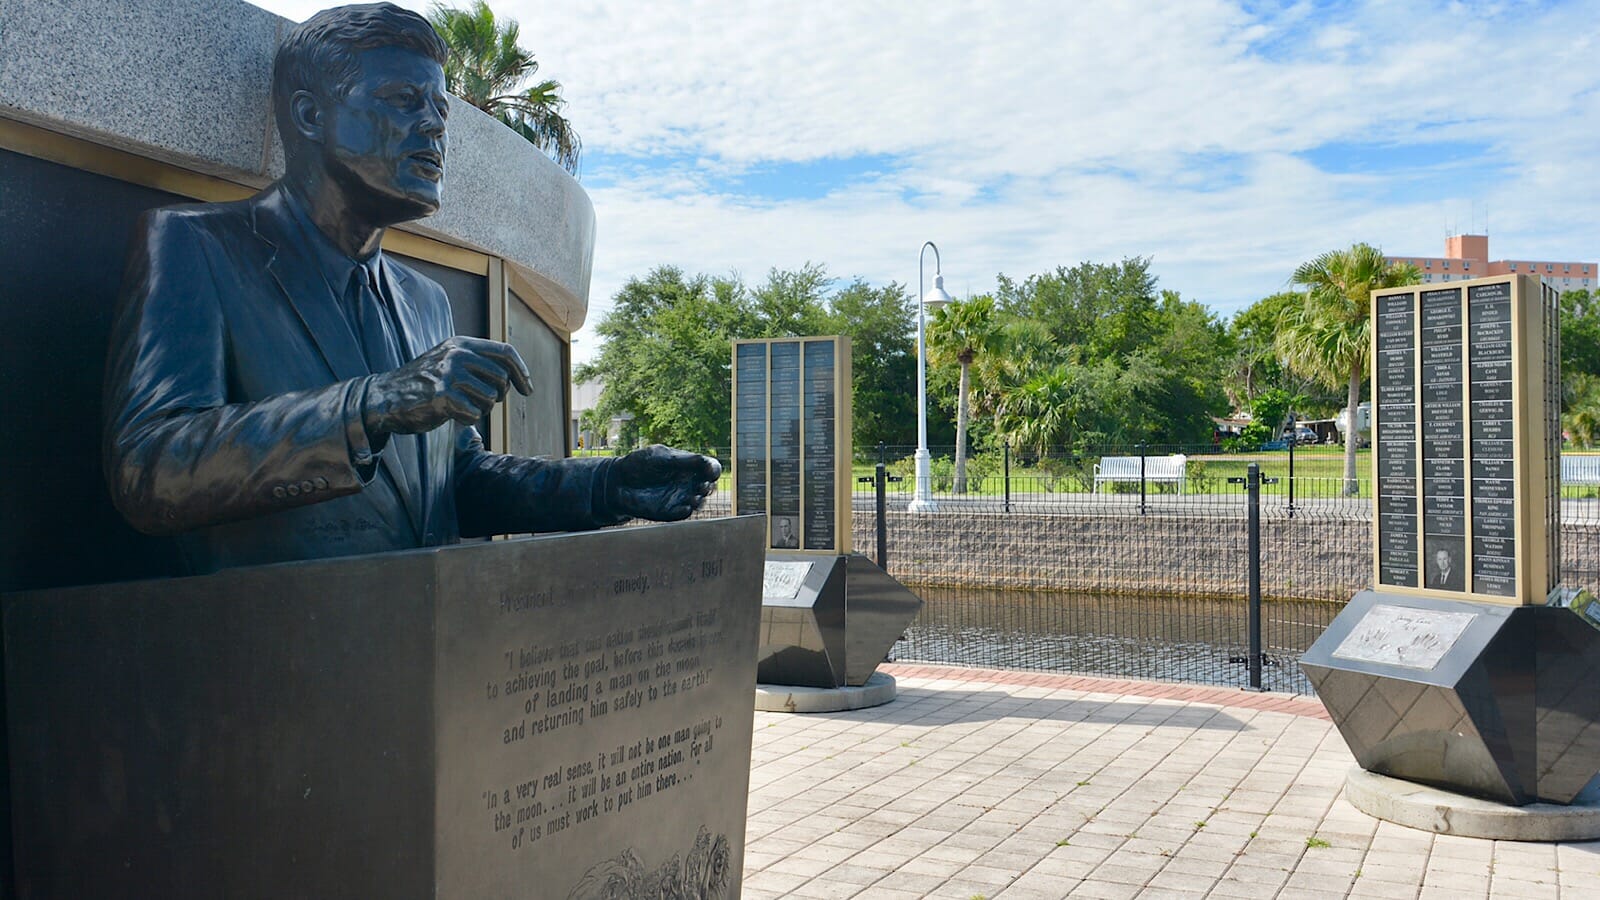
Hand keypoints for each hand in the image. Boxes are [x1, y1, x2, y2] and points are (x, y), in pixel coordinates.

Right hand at [363, 336, 530, 436]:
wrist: (384, 397)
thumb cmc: (423, 384)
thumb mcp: (450, 363)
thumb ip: (477, 364)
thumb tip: (513, 377)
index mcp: (461, 344)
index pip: (506, 352)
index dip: (522, 372)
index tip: (527, 390)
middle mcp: (457, 354)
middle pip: (502, 379)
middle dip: (496, 396)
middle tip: (477, 402)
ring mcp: (450, 373)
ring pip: (491, 398)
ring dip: (481, 409)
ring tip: (459, 406)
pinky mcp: (443, 395)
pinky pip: (474, 413)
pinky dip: (467, 419)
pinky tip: (451, 414)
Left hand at [607, 445, 720, 520]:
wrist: (617, 482)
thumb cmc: (638, 465)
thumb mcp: (661, 457)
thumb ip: (684, 460)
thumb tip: (707, 462)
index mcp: (687, 466)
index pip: (709, 468)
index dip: (713, 470)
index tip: (709, 471)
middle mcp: (686, 482)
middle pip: (709, 486)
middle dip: (708, 486)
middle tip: (701, 485)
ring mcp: (679, 497)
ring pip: (700, 502)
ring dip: (700, 500)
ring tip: (693, 497)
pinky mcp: (670, 511)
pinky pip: (684, 514)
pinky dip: (687, 511)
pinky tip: (684, 507)